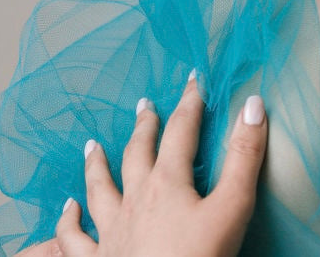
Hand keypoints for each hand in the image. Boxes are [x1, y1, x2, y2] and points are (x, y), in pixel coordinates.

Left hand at [44, 75, 266, 256]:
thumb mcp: (232, 208)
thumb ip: (244, 157)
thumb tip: (253, 104)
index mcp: (168, 182)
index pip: (181, 131)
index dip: (190, 103)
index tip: (194, 79)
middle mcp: (135, 199)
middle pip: (138, 153)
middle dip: (144, 127)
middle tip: (145, 105)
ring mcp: (111, 231)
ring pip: (99, 189)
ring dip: (96, 165)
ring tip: (92, 146)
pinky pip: (74, 239)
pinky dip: (67, 222)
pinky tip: (66, 209)